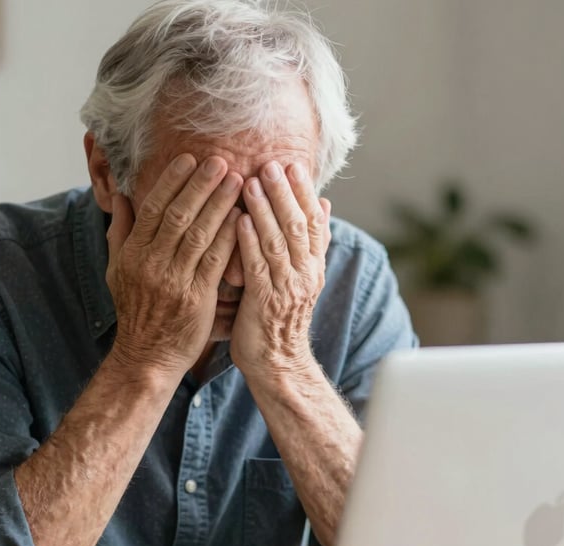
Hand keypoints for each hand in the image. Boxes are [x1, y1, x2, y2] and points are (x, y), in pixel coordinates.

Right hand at [106, 154, 243, 379]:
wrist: (146, 357)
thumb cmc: (135, 311)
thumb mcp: (116, 270)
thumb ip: (121, 231)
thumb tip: (120, 195)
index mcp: (133, 253)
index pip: (152, 208)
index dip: (172, 181)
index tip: (189, 158)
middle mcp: (151, 264)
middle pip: (177, 215)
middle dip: (200, 185)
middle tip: (220, 160)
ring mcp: (174, 281)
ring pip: (198, 234)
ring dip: (219, 205)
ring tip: (237, 180)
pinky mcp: (196, 299)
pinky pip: (214, 262)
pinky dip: (228, 238)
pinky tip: (242, 219)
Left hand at [230, 161, 330, 377]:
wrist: (278, 363)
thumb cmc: (282, 317)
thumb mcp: (304, 278)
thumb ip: (311, 242)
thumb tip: (324, 204)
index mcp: (314, 266)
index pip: (313, 221)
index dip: (303, 192)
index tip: (292, 165)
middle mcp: (305, 275)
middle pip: (297, 226)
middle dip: (284, 193)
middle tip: (271, 164)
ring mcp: (286, 289)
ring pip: (278, 243)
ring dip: (264, 210)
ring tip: (251, 182)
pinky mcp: (264, 303)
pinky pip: (258, 269)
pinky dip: (249, 243)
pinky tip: (239, 222)